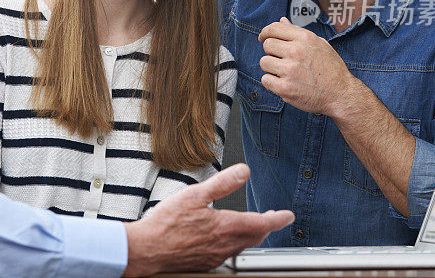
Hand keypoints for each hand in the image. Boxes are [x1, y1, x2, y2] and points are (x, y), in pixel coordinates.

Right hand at [122, 164, 293, 275]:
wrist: (147, 250)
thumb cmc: (166, 223)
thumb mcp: (195, 194)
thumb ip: (222, 183)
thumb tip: (243, 171)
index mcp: (225, 226)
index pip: (262, 223)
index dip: (278, 219)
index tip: (287, 216)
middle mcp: (225, 245)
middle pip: (255, 237)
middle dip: (267, 226)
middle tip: (273, 218)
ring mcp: (216, 257)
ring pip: (242, 246)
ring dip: (251, 235)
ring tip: (251, 226)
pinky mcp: (206, 263)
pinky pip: (228, 254)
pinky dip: (234, 244)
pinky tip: (224, 238)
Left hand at [258, 17, 356, 117]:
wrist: (341, 94)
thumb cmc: (331, 69)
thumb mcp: (319, 44)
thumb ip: (297, 32)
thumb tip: (281, 21)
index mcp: (305, 38)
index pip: (274, 28)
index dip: (265, 33)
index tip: (263, 38)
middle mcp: (296, 51)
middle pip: (267, 45)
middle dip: (271, 52)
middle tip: (281, 60)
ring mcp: (290, 70)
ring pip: (264, 62)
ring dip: (271, 68)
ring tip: (284, 73)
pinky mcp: (285, 88)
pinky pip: (265, 80)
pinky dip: (271, 83)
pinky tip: (283, 83)